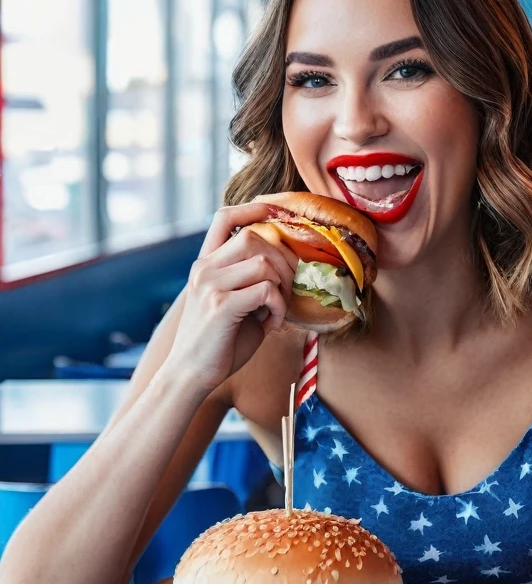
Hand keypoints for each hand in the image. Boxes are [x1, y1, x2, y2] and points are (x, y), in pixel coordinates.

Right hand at [165, 203, 298, 392]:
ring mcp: (210, 286)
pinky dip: (278, 306)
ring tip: (278, 308)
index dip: (252, 208)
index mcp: (206, 265)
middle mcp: (204, 269)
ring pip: (263, 261)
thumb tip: (289, 265)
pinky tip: (273, 323)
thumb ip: (251, 281)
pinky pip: (265, 290)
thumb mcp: (233, 303)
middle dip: (282, 258)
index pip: (224, 218)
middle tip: (288, 286)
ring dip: (282, 284)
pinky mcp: (220, 306)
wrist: (191, 375)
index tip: (275, 210)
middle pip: (253, 236)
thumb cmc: (219, 342)